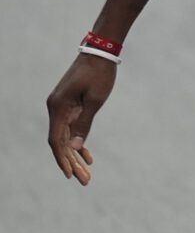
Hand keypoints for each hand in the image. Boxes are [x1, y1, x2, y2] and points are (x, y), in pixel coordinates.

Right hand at [45, 55, 117, 185]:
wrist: (101, 51)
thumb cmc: (100, 73)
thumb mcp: (96, 100)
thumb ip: (84, 124)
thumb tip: (73, 148)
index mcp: (58, 107)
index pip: (56, 141)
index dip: (62, 159)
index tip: (71, 176)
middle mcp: (55, 108)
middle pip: (60, 142)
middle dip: (72, 163)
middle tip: (85, 181)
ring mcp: (61, 106)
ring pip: (65, 136)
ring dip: (75, 155)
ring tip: (87, 174)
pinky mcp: (69, 104)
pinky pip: (70, 128)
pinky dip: (78, 141)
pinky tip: (87, 156)